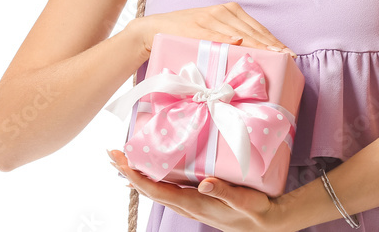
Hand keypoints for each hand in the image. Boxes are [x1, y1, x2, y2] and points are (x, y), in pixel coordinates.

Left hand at [109, 150, 283, 231]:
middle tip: (113, 153)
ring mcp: (190, 204)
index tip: (122, 163)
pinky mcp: (196, 200)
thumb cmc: (256, 212)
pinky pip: (168, 189)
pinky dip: (154, 177)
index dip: (137, 177)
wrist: (265, 224)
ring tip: (125, 159)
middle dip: (129, 172)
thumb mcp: (245, 201)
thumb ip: (225, 192)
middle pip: (150, 189)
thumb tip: (204, 183)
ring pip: (157, 189)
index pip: (158, 191)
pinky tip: (153, 169)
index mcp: (195, 204)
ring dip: (138, 175)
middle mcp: (188, 205)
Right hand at [125, 3, 293, 57]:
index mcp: (231, 10)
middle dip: (272, 46)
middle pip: (253, 32)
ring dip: (257, 44)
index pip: (258, 29)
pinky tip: (239, 44)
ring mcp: (210, 17)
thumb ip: (233, 40)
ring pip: (239, 33)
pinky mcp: (196, 26)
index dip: (275, 42)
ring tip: (273, 55)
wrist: (153, 30)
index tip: (289, 54)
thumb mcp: (213, 34)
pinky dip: (226, 39)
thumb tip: (258, 56)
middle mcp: (223, 10)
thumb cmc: (187, 34)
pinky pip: (215, 34)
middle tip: (287, 58)